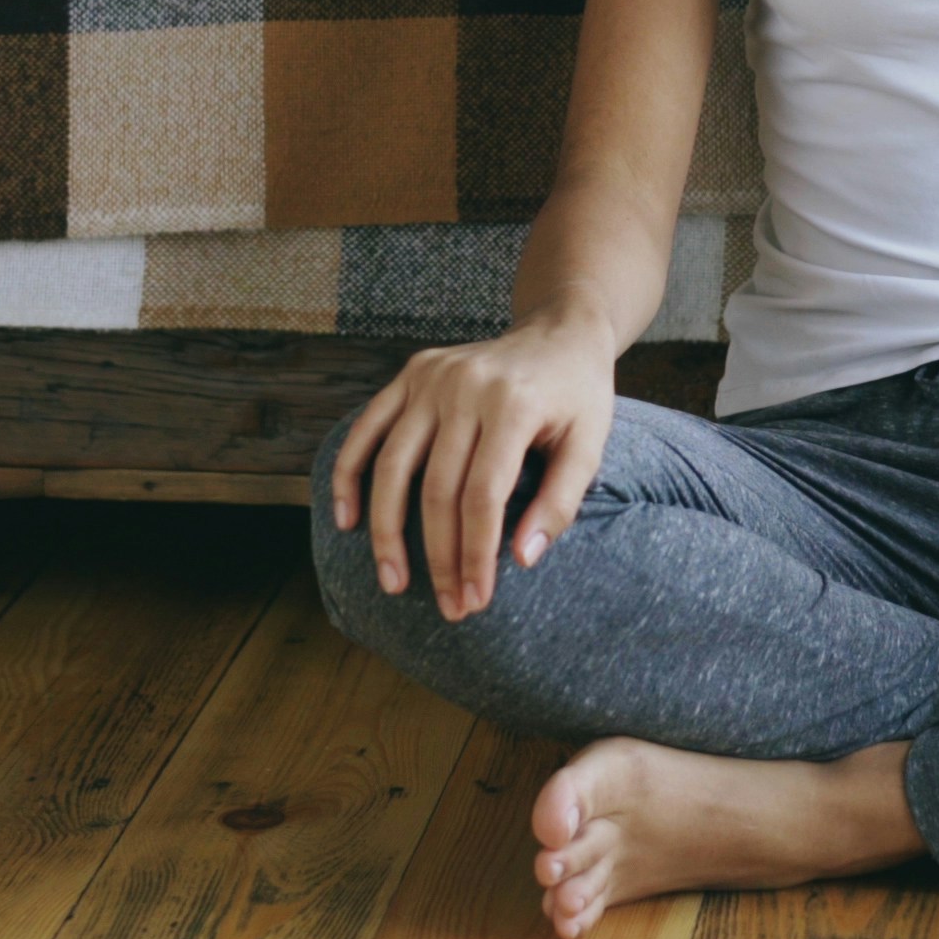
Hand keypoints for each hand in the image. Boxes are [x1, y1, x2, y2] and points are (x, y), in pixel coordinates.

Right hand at [328, 320, 615, 621]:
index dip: (475, 554)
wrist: (560, 331)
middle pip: (436, 488)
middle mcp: (465, 386)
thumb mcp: (590, 445)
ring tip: (393, 581)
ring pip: (392, 465)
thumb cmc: (578, 397)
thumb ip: (561, 503)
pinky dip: (350, 474)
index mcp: (513, 404)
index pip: (483, 496)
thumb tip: (522, 561)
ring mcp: (431, 377)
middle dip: (439, 556)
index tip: (475, 600)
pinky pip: (367, 429)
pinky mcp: (411, 374)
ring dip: (387, 531)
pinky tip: (347, 521)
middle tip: (448, 607)